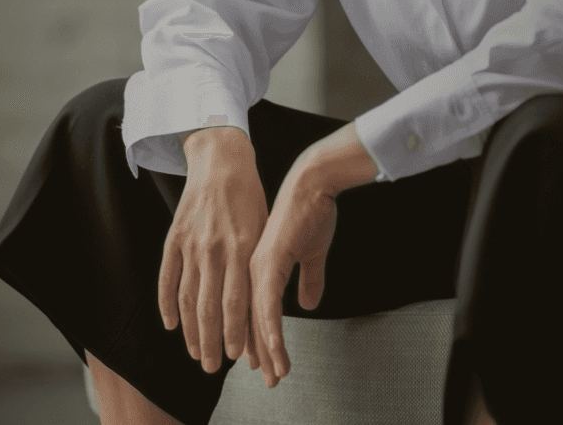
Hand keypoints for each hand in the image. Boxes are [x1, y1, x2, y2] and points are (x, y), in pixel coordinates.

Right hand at [158, 127, 267, 374]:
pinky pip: (167, 276)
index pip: (237, 302)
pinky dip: (167, 303)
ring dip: (190, 330)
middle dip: (210, 342)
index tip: (235, 357)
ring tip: (193, 353)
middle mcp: (217, 248)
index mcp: (245, 248)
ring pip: (188, 296)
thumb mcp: (266, 230)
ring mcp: (193, 243)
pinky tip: (170, 324)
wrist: (222, 161)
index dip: (234, 332)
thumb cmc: (251, 199)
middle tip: (210, 367)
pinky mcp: (175, 236)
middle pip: (210, 306)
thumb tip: (266, 309)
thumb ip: (264, 268)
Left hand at [247, 123, 377, 386]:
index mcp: (255, 267)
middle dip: (260, 354)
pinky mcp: (269, 263)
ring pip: (256, 319)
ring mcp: (257, 267)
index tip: (261, 364)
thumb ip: (306, 279)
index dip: (258, 340)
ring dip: (266, 350)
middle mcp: (250, 270)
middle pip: (250, 321)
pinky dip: (270, 330)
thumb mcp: (309, 252)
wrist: (312, 183)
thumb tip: (307, 304)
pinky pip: (266, 304)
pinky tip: (274, 351)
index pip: (253, 312)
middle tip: (269, 379)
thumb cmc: (310, 212)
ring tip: (275, 374)